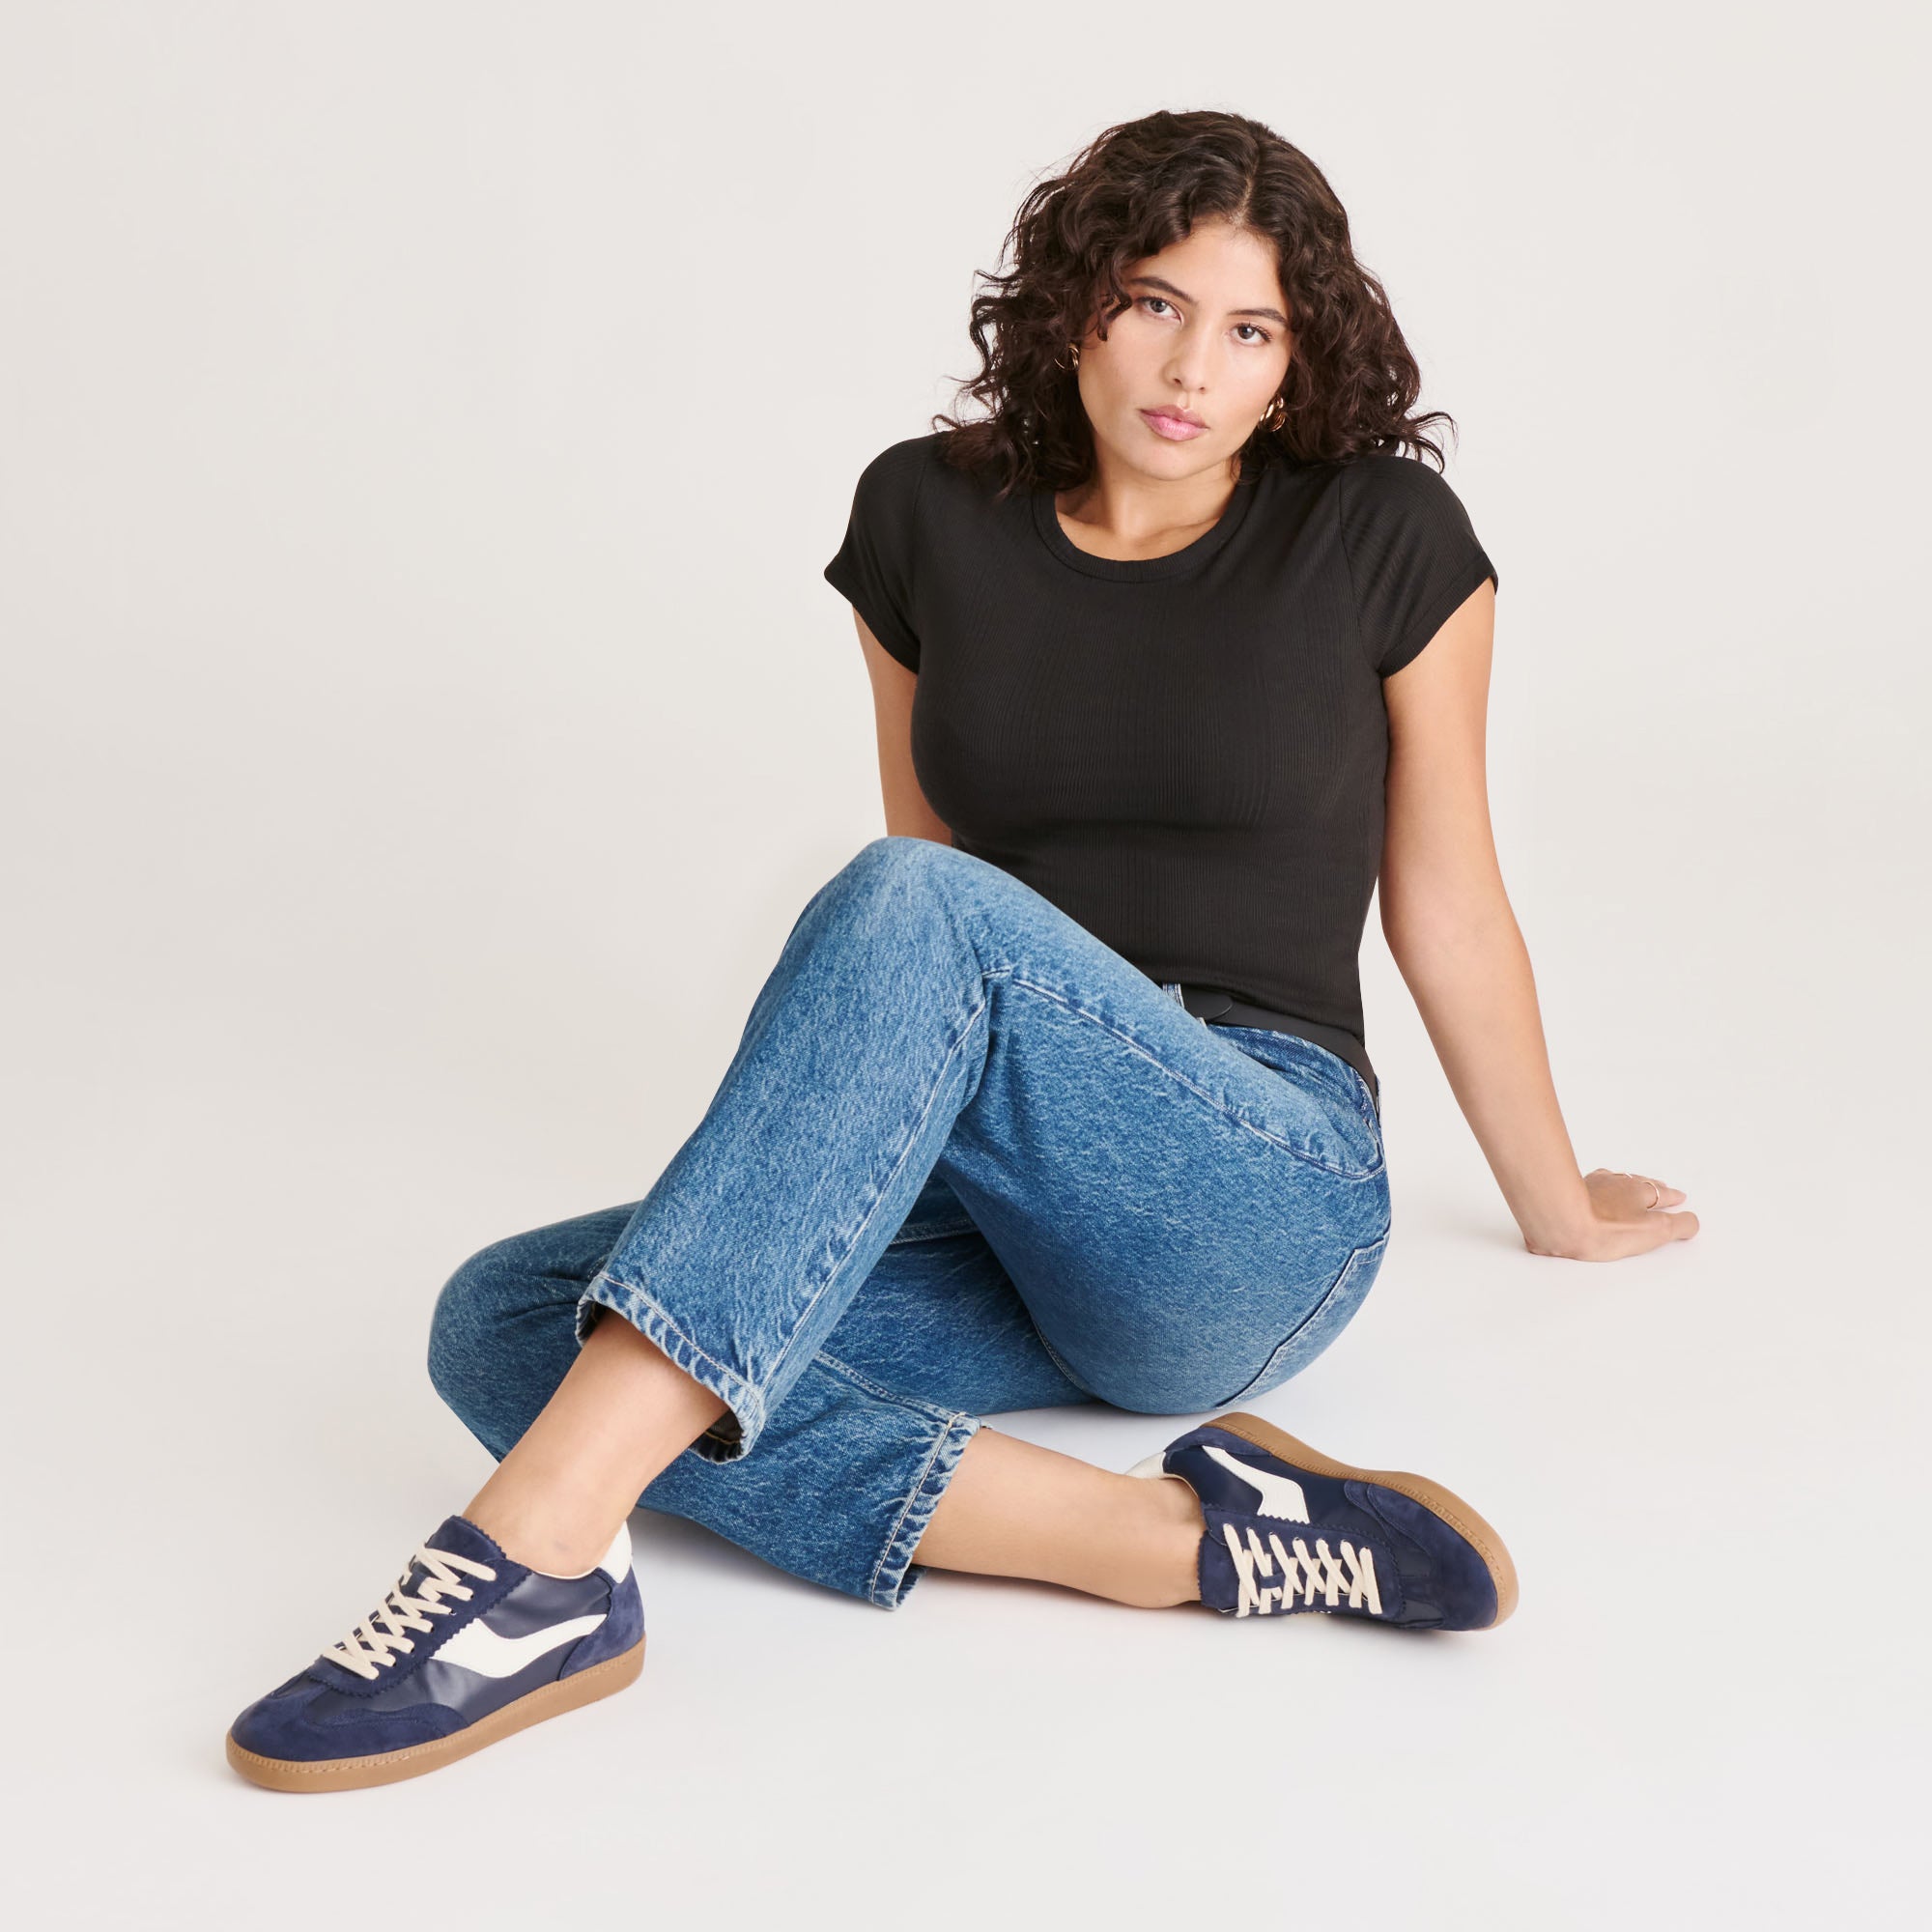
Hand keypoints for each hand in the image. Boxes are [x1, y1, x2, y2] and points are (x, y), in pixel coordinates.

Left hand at [1523, 1168, 1699, 1260]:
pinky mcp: (1568, 1193)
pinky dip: (1598, 1188)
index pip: (1662, 1193)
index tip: (1679, 1198)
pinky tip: (1593, 1191)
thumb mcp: (1656, 1231)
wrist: (1560, 1222)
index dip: (1672, 1197)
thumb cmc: (1607, 1228)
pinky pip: (1589, 1186)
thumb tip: (1691, 1221)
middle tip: (1659, 1188)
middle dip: (1651, 1187)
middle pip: (1638, 1182)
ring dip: (1624, 1185)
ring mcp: (1589, 1185)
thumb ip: (1679, 1225)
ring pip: (1613, 1181)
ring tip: (1629, 1188)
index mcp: (1638, 1190)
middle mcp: (1614, 1182)